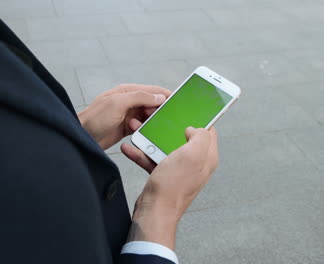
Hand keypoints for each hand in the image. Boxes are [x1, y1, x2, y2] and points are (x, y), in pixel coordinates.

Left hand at [78, 84, 170, 149]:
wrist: (83, 137)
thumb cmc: (95, 118)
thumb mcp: (118, 103)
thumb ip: (139, 97)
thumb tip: (159, 96)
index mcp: (127, 91)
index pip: (152, 90)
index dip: (165, 95)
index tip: (178, 101)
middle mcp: (128, 102)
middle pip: (152, 103)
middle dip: (160, 110)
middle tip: (167, 118)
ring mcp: (128, 115)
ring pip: (148, 116)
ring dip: (151, 121)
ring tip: (150, 126)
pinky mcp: (126, 128)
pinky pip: (142, 127)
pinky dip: (145, 129)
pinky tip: (146, 133)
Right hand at [125, 127, 217, 249]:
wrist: (154, 211)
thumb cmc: (172, 187)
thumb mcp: (192, 155)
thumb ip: (199, 137)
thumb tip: (194, 129)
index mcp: (206, 158)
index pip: (208, 132)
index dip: (198, 119)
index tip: (186, 111)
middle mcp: (195, 164)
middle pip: (183, 138)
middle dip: (169, 128)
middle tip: (158, 120)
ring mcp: (179, 170)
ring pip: (166, 147)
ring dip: (152, 139)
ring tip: (139, 132)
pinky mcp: (164, 176)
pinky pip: (153, 159)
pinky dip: (143, 153)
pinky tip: (132, 149)